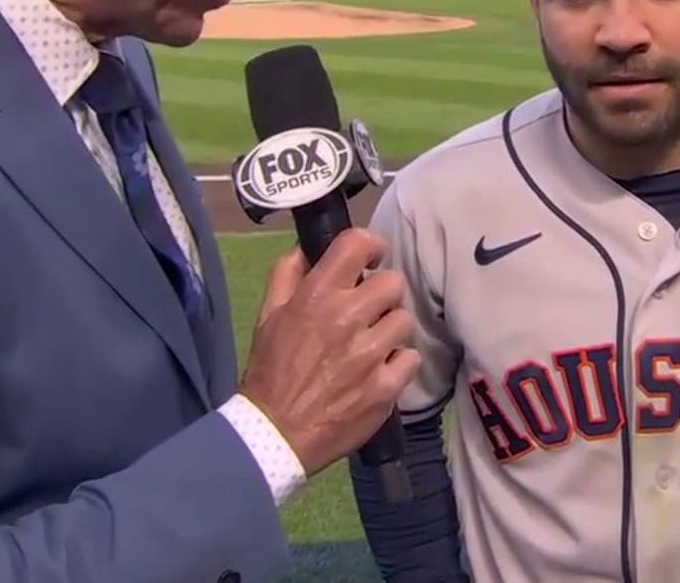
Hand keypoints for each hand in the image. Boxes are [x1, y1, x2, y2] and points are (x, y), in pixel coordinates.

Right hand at [238, 229, 419, 476]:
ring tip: (372, 345)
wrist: (275, 435)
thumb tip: (310, 246)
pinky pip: (411, 358)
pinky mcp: (386, 387)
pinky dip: (398, 364)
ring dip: (390, 330)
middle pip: (393, 282)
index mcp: (316, 296)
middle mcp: (346, 318)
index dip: (370, 246)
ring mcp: (370, 354)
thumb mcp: (268, 315)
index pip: (358, 244)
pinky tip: (379, 371)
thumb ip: (288, 274)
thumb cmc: (271, 371)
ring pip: (404, 320)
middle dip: (381, 294)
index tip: (370, 259)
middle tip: (369, 311)